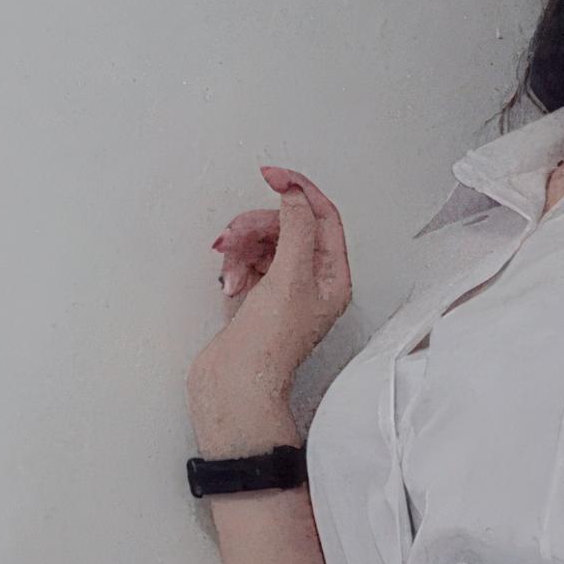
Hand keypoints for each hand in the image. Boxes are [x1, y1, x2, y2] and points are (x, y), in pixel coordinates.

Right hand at [187, 164, 352, 433]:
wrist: (235, 386)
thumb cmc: (269, 349)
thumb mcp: (289, 277)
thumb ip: (295, 228)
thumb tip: (295, 195)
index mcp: (333, 278)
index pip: (324, 218)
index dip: (299, 192)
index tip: (274, 176)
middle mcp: (312, 283)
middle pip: (287, 226)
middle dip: (258, 225)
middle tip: (237, 234)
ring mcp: (282, 290)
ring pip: (262, 241)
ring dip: (242, 245)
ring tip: (229, 263)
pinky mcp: (255, 297)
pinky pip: (246, 260)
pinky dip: (235, 265)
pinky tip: (229, 281)